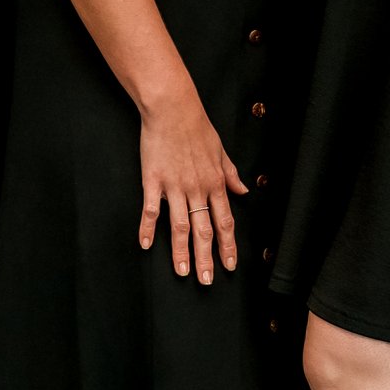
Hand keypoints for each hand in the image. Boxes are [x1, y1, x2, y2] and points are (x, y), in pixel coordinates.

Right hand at [137, 102, 248, 283]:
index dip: (227, 245)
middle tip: (206, 281)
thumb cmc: (197, 127)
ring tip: (183, 272)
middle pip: (204, 230)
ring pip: (180, 226)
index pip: (224, 221)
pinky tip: (145, 245)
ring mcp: (175, 186)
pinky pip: (152, 209)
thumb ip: (231, 173)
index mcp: (215, 182)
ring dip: (181, 252)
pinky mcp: (153, 181)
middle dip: (206, 258)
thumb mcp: (221, 151)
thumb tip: (243, 190)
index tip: (229, 266)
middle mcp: (198, 188)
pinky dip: (148, 228)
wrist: (173, 108)